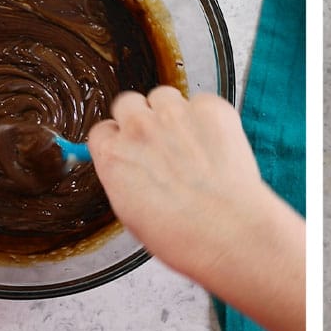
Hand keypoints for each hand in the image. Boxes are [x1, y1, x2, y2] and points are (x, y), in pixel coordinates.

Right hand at [88, 88, 275, 281]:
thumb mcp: (132, 214)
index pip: (103, 130)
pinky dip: (208, 118)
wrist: (228, 230)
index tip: (130, 147)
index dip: (119, 139)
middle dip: (141, 117)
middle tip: (160, 139)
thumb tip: (130, 169)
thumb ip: (125, 178)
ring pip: (165, 96)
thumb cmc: (182, 235)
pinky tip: (215, 143)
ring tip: (191, 142)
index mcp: (113, 156)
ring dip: (173, 113)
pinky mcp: (210, 108)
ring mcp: (174, 113)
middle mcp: (139, 128)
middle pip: (128, 103)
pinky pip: (203, 101)